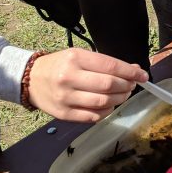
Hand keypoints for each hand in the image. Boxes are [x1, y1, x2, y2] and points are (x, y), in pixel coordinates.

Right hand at [27, 49, 147, 121]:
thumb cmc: (59, 65)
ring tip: (122, 95)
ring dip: (119, 100)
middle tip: (131, 85)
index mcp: (75, 58)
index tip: (142, 75)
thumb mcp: (79, 56)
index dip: (130, 72)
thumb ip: (105, 63)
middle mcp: (69, 78)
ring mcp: (65, 97)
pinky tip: (109, 106)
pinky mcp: (63, 114)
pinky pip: (93, 116)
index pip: (110, 66)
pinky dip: (106, 112)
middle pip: (108, 85)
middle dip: (126, 86)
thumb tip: (133, 70)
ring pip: (103, 103)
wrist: (29, 79)